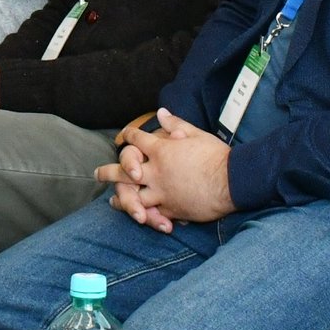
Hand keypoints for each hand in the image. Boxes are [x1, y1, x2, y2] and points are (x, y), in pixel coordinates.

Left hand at [97, 109, 233, 225]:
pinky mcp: (172, 209)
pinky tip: (139, 216)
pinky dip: (146, 215)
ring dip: (122, 199)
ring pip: (133, 198)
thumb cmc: (216, 155)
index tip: (124, 136)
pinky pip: (154, 213)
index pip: (137, 140)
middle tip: (97, 174)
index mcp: (161, 150)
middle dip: (108, 172)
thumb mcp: (196, 134)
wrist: (232, 181)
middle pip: (124, 172)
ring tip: (113, 200)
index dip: (130, 136)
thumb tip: (161, 113)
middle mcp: (156, 172)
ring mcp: (162, 192)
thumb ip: (175, 124)